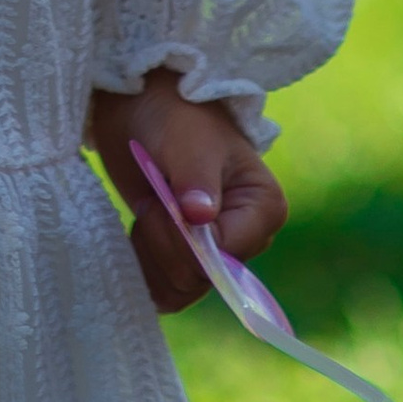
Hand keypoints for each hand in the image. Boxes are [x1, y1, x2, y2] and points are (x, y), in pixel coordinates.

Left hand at [85, 69, 284, 313]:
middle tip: (153, 198)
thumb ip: (195, 179)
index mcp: (264, 208)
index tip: (163, 200)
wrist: (142, 108)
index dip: (184, 236)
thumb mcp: (188, 140)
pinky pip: (165, 292)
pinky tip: (138, 230)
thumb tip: (201, 219)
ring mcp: (215, 253)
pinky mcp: (184, 260)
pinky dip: (143, 267)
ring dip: (150, 252)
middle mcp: (247, 238)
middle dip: (163, 240)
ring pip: (181, 289)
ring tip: (149, 208)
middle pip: (201, 276)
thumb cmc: (175, 115)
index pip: (225, 253)